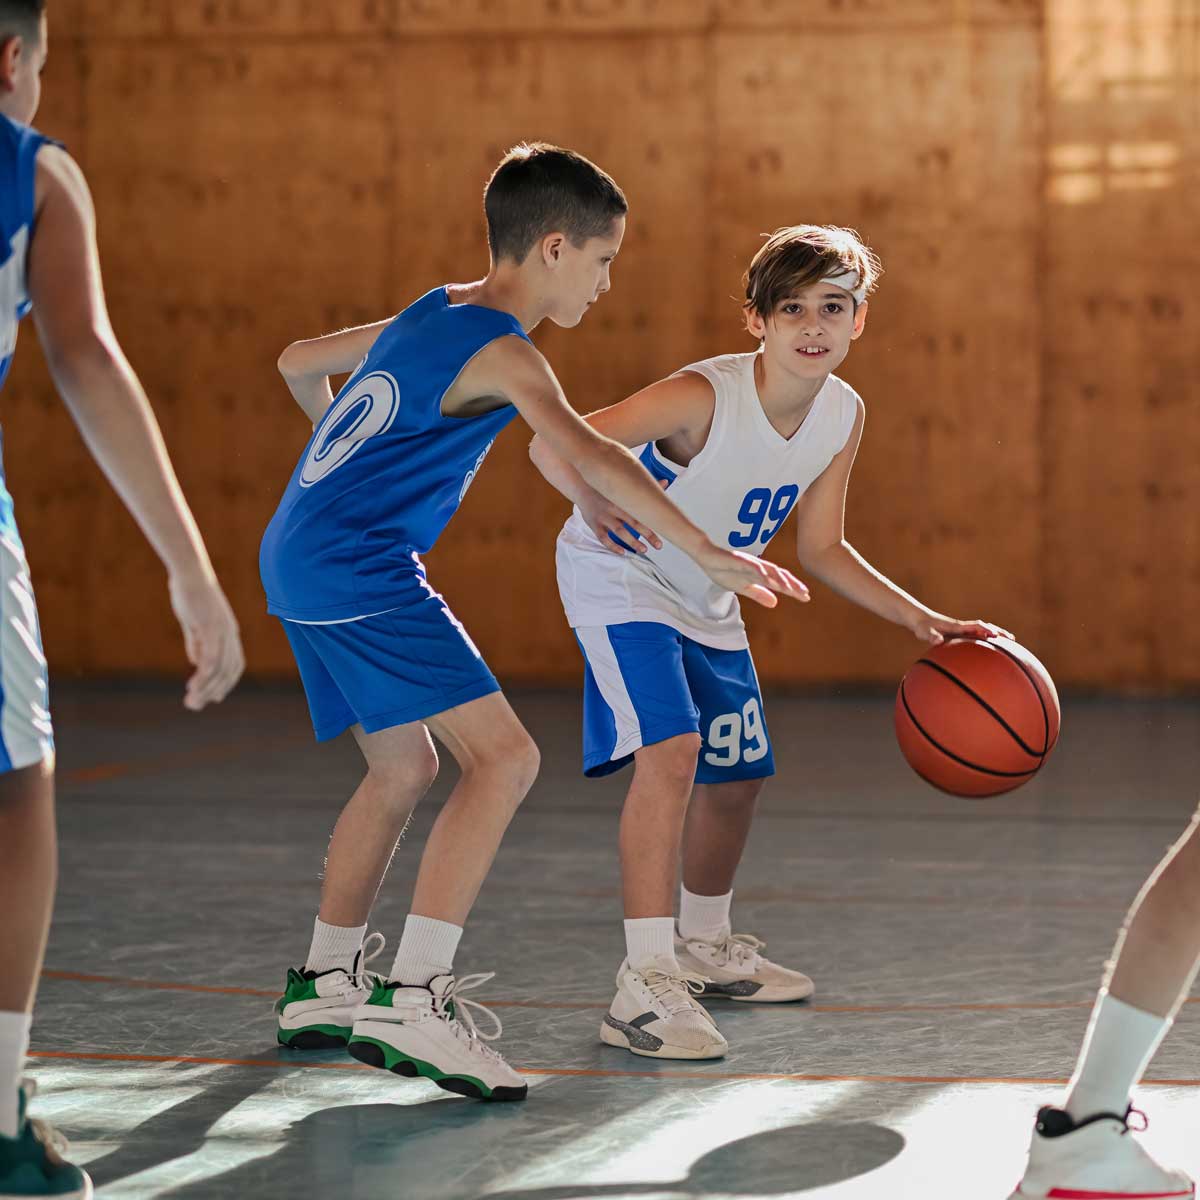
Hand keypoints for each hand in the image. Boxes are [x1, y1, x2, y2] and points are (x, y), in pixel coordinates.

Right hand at [169, 568, 245, 709]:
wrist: (190, 573)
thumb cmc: (191, 595)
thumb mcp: (195, 623)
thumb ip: (197, 641)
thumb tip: (196, 660)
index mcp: (229, 633)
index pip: (234, 665)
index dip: (226, 683)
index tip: (213, 697)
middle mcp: (230, 634)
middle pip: (228, 671)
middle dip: (213, 691)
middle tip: (195, 705)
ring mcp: (222, 630)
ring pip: (219, 667)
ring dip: (205, 687)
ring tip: (191, 700)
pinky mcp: (210, 626)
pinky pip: (211, 655)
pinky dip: (205, 672)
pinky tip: (195, 683)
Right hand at [580, 482, 665, 556]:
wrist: (582, 486)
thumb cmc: (607, 487)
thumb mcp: (624, 485)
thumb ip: (644, 486)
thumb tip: (665, 482)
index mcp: (623, 497)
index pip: (642, 511)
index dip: (654, 522)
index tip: (666, 531)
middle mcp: (613, 507)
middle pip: (633, 522)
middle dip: (647, 535)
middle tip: (658, 545)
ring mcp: (603, 517)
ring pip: (619, 531)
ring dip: (632, 542)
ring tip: (643, 550)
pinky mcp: (594, 524)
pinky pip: (603, 538)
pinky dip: (612, 546)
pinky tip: (622, 552)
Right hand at [698, 544, 809, 608]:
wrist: (707, 557)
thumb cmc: (724, 571)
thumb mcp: (743, 588)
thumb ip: (759, 594)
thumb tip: (775, 603)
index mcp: (760, 574)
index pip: (780, 582)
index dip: (793, 589)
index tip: (806, 597)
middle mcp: (759, 567)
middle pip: (779, 575)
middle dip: (792, 585)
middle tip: (805, 594)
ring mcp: (750, 562)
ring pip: (769, 570)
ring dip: (780, 579)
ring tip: (790, 588)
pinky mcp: (739, 559)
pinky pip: (752, 565)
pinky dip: (760, 571)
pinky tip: (767, 577)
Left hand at [910, 613, 1014, 645]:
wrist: (920, 620)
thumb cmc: (922, 627)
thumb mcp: (924, 632)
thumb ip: (931, 636)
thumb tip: (937, 640)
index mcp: (957, 626)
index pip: (975, 626)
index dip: (985, 630)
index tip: (996, 635)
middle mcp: (963, 627)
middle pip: (984, 627)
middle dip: (998, 631)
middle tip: (1012, 638)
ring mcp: (963, 629)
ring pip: (983, 630)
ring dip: (996, 633)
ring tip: (1009, 640)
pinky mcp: (961, 633)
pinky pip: (978, 634)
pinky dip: (987, 637)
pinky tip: (992, 645)